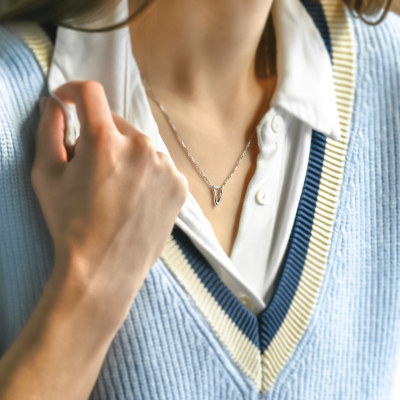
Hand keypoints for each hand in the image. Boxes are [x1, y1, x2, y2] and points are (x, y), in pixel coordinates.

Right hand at [31, 80, 187, 322]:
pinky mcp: (180, 186)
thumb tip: (52, 103)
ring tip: (114, 189)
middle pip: (117, 124)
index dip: (75, 91)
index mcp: (106, 140)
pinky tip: (135, 199)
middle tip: (89, 167)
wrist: (104, 269)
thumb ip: (48, 131)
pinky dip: (146, 175)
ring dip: (125, 156)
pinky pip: (159, 168)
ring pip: (140, 147)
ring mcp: (166, 167)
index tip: (67, 100)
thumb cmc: (69, 224)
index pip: (92, 93)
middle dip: (100, 137)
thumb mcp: (47, 176)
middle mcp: (142, 147)